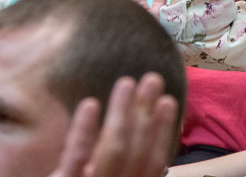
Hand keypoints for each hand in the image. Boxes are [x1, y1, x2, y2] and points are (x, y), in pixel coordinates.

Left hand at [48, 74, 178, 176]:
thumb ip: (125, 175)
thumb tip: (150, 160)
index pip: (152, 164)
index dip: (163, 132)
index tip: (169, 101)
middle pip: (136, 152)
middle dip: (146, 113)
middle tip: (153, 79)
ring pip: (112, 151)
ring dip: (122, 113)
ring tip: (127, 82)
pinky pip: (76, 159)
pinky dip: (84, 132)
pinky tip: (90, 104)